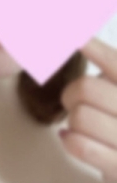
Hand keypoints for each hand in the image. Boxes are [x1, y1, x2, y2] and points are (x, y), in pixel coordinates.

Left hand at [59, 36, 116, 182]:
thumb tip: (78, 38)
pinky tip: (71, 137)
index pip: (115, 63)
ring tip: (82, 124)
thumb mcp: (116, 91)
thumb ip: (109, 69)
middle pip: (85, 89)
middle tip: (74, 103)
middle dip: (70, 94)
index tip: (76, 37)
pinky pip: (80, 145)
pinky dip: (69, 139)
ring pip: (80, 117)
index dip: (95, 49)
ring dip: (72, 120)